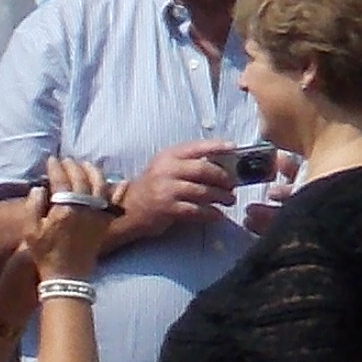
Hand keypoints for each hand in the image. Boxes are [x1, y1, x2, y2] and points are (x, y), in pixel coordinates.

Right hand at [30, 158, 114, 282]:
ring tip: (85, 164)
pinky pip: (116, 202)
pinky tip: (120, 180)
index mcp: (64, 209)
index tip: (52, 160)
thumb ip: (32, 207)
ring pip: (100, 184)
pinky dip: (119, 189)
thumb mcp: (30, 232)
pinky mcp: (106, 222)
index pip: (61, 180)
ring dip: (93, 171)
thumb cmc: (45, 254)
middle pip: (81, 178)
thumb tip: (39, 187)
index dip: (56, 167)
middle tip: (66, 160)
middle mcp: (84, 208)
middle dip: (73, 165)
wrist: (67, 276)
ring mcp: (97, 214)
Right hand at [116, 140, 245, 239]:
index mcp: (169, 156)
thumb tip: (222, 164)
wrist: (127, 208)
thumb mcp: (166, 167)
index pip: (197, 147)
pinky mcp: (167, 208)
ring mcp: (166, 189)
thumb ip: (188, 162)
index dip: (217, 146)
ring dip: (220, 196)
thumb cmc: (153, 186)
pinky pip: (196, 210)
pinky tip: (218, 215)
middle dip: (223, 177)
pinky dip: (210, 213)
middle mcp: (167, 170)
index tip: (234, 148)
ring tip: (229, 200)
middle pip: (203, 169)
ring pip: (202, 191)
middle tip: (233, 185)